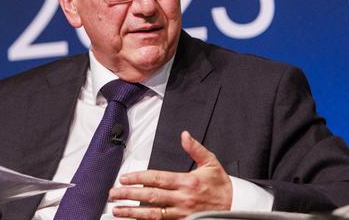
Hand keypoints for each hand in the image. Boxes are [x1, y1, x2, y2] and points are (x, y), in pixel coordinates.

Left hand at [109, 131, 231, 218]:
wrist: (236, 207)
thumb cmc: (221, 185)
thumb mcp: (211, 162)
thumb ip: (195, 148)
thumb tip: (184, 135)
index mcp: (187, 182)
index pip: (157, 179)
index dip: (138, 178)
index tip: (124, 178)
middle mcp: (182, 198)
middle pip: (150, 197)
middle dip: (129, 195)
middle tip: (113, 194)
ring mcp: (182, 213)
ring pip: (153, 214)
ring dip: (133, 212)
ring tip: (117, 210)